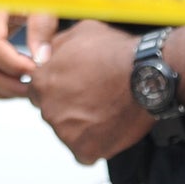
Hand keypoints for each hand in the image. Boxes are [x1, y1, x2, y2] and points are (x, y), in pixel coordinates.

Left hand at [27, 20, 152, 163]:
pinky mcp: (84, 150)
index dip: (57, 88)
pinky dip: (96, 143)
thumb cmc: (117, 52)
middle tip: (94, 97)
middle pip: (52, 112)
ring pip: (68, 132)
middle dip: (69, 106)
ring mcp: (65, 132)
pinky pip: (85, 152)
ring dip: (82, 125)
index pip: (37, 91)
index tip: (75, 86)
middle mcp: (48, 109)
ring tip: (106, 110)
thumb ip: (55, 45)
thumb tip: (45, 54)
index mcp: (42, 82)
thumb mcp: (80, 31)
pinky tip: (110, 127)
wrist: (147, 76)